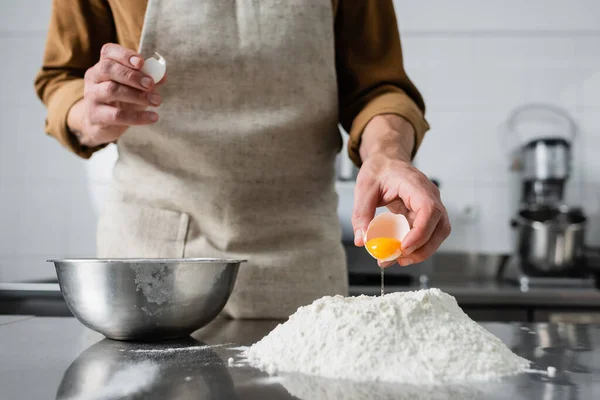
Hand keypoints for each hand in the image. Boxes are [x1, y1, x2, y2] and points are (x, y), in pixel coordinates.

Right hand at [67, 43, 163, 146]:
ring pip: (112, 90)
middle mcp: (94, 77)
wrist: (103, 125)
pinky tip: (153, 117)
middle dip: (132, 75)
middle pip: (108, 69)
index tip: (141, 62)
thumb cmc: (122, 101)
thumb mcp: (135, 88)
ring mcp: (92, 96)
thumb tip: (162, 76)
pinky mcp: (95, 115)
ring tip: (157, 101)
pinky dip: (137, 117)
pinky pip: (117, 115)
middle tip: (151, 84)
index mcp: (104, 65)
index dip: (124, 55)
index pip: (108, 52)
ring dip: (138, 96)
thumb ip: (148, 80)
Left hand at [351, 115, 450, 267]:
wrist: (387, 161)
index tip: (404, 247)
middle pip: (439, 227)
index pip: (429, 210)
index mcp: (416, 185)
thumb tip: (361, 240)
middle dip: (422, 248)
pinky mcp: (425, 215)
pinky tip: (398, 252)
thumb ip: (362, 214)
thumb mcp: (364, 189)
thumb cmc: (379, 171)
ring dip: (421, 251)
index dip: (420, 232)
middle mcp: (430, 196)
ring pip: (437, 234)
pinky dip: (416, 246)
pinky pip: (427, 234)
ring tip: (397, 259)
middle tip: (399, 259)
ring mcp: (431, 206)